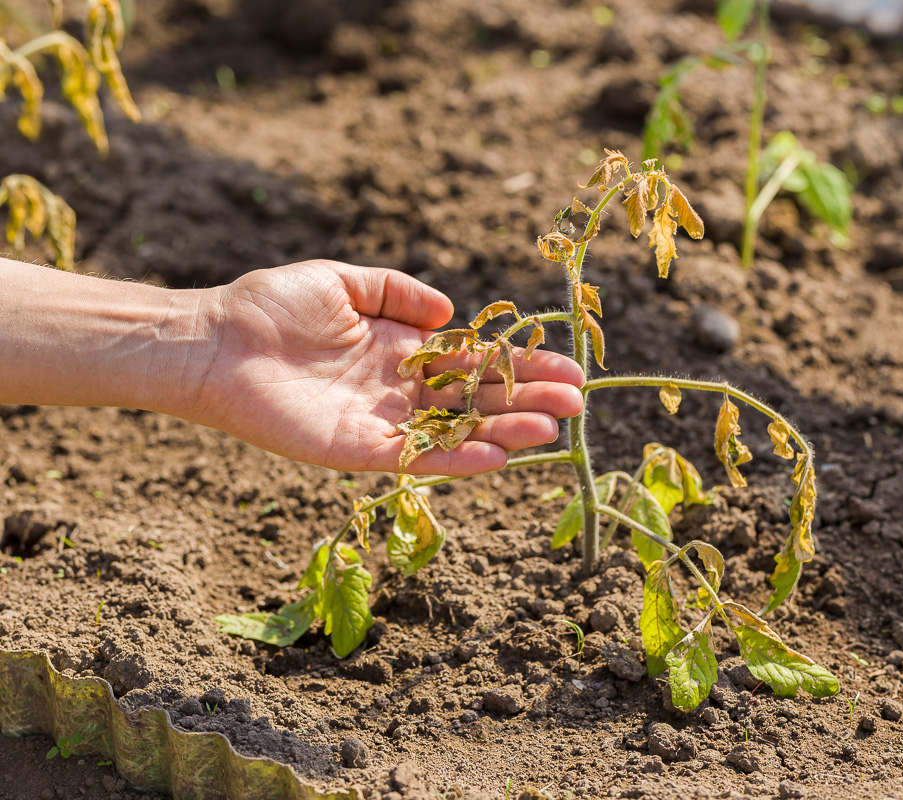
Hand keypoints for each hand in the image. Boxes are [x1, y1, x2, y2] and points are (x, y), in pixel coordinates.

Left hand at [191, 260, 582, 473]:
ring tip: (553, 428)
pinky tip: (498, 453)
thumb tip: (451, 313)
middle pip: (476, 399)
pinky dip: (458, 458)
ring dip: (506, 431)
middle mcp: (399, 391)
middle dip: (527, 400)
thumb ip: (397, 292)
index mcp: (401, 351)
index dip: (519, 365)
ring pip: (457, 432)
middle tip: (577, 402)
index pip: (474, 362)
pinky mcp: (358, 450)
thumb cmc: (269, 305)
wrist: (213, 341)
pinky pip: (417, 458)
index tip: (565, 367)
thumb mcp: (343, 281)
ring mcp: (382, 423)